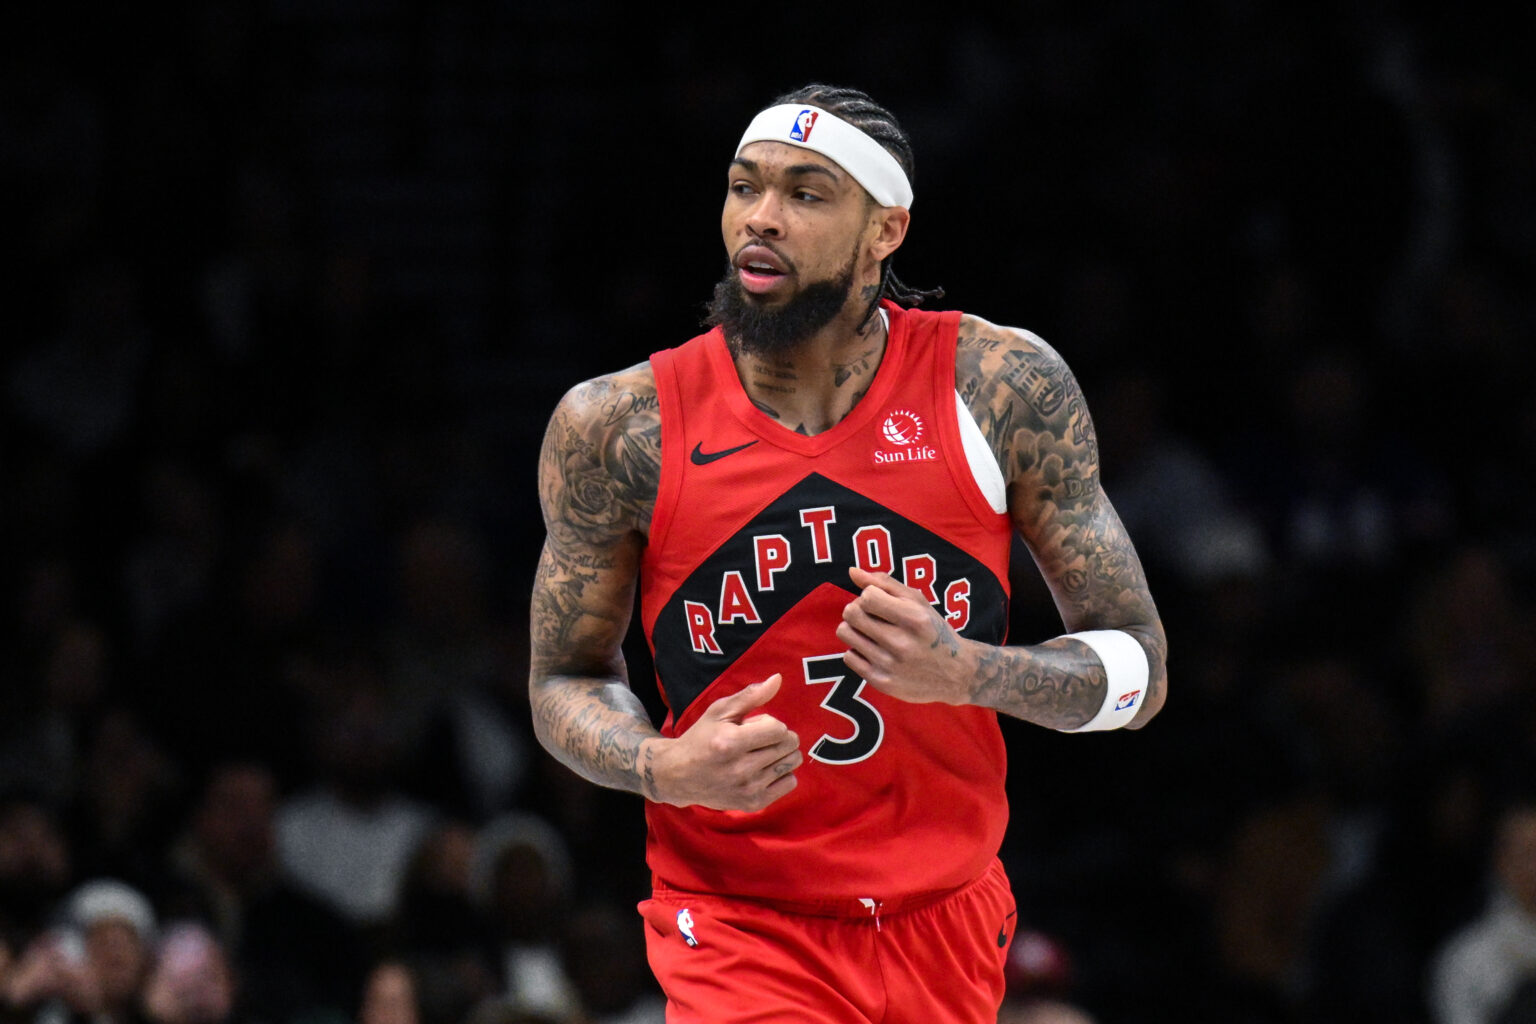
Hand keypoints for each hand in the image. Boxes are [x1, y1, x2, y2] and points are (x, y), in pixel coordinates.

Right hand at [647, 674, 801, 811]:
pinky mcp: (754, 803)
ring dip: (783, 754)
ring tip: (763, 753)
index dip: (771, 723)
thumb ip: (750, 696)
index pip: (779, 729)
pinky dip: (783, 773)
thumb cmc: (701, 738)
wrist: (680, 776)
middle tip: (761, 739)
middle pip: (788, 745)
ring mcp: (748, 789)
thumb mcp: (719, 712)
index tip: (757, 726)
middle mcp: (741, 768)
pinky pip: (790, 783)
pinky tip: (765, 769)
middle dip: (780, 737)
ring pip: (791, 763)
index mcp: (731, 742)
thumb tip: (777, 679)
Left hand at [838, 566, 974, 704]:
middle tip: (871, 616)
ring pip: (845, 633)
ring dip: (854, 629)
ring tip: (871, 633)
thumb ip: (885, 583)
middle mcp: (902, 643)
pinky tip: (875, 652)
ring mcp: (890, 665)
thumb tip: (852, 571)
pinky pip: (848, 657)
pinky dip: (858, 651)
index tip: (879, 602)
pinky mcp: (882, 682)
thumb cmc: (933, 631)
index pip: (867, 596)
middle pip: (851, 613)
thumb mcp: (918, 602)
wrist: (956, 674)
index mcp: (914, 618)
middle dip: (857, 609)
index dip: (868, 595)